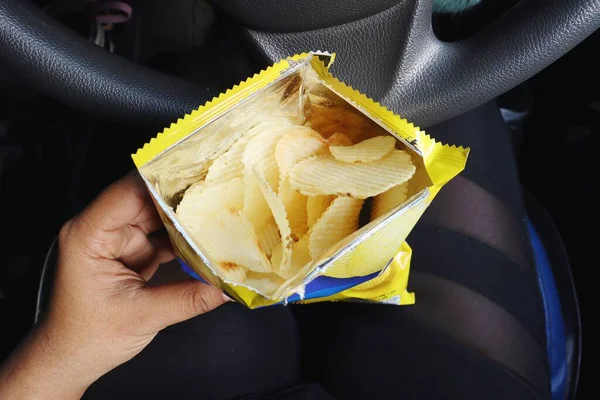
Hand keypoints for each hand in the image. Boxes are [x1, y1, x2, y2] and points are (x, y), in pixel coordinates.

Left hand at [0, 173, 227, 398]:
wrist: (71, 358)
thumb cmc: (87, 337)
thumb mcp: (141, 317)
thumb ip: (187, 299)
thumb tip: (227, 287)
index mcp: (90, 235)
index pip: (129, 192)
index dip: (164, 179)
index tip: (199, 171)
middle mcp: (102, 229)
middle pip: (147, 200)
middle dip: (183, 197)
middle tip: (219, 191)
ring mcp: (117, 240)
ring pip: (158, 217)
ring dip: (186, 218)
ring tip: (219, 212)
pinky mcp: (131, 252)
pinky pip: (162, 236)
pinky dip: (184, 239)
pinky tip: (207, 239)